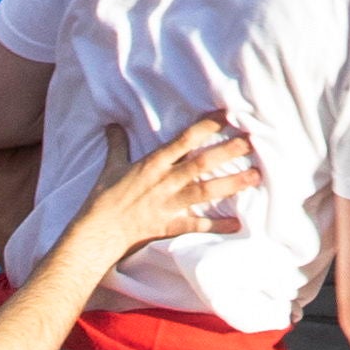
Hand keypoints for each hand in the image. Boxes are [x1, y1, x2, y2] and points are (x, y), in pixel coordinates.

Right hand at [79, 114, 259, 261]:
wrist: (94, 233)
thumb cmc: (102, 200)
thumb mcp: (110, 167)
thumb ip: (117, 144)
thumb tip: (112, 123)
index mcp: (153, 164)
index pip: (183, 140)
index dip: (205, 127)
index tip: (227, 115)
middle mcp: (164, 182)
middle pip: (200, 163)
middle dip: (227, 152)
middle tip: (251, 142)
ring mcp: (168, 204)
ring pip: (204, 191)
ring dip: (230, 184)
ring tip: (255, 177)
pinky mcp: (167, 225)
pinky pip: (195, 226)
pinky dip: (216, 226)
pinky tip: (237, 225)